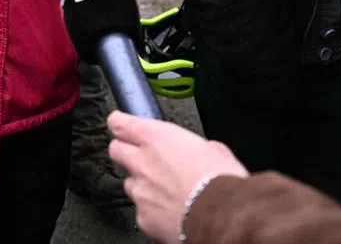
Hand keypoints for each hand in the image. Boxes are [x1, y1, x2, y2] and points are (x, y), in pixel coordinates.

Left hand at [108, 111, 246, 241]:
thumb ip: (193, 146)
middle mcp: (141, 162)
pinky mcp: (143, 218)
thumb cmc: (222, 181)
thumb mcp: (214, 149)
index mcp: (155, 138)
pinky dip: (152, 210)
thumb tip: (196, 151)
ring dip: (143, 184)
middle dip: (126, 152)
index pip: (119, 123)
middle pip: (116, 150)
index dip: (119, 123)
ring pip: (130, 183)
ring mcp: (140, 191)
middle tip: (144, 158)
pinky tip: (171, 211)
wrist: (224, 217)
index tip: (121, 124)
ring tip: (166, 191)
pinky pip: (141, 210)